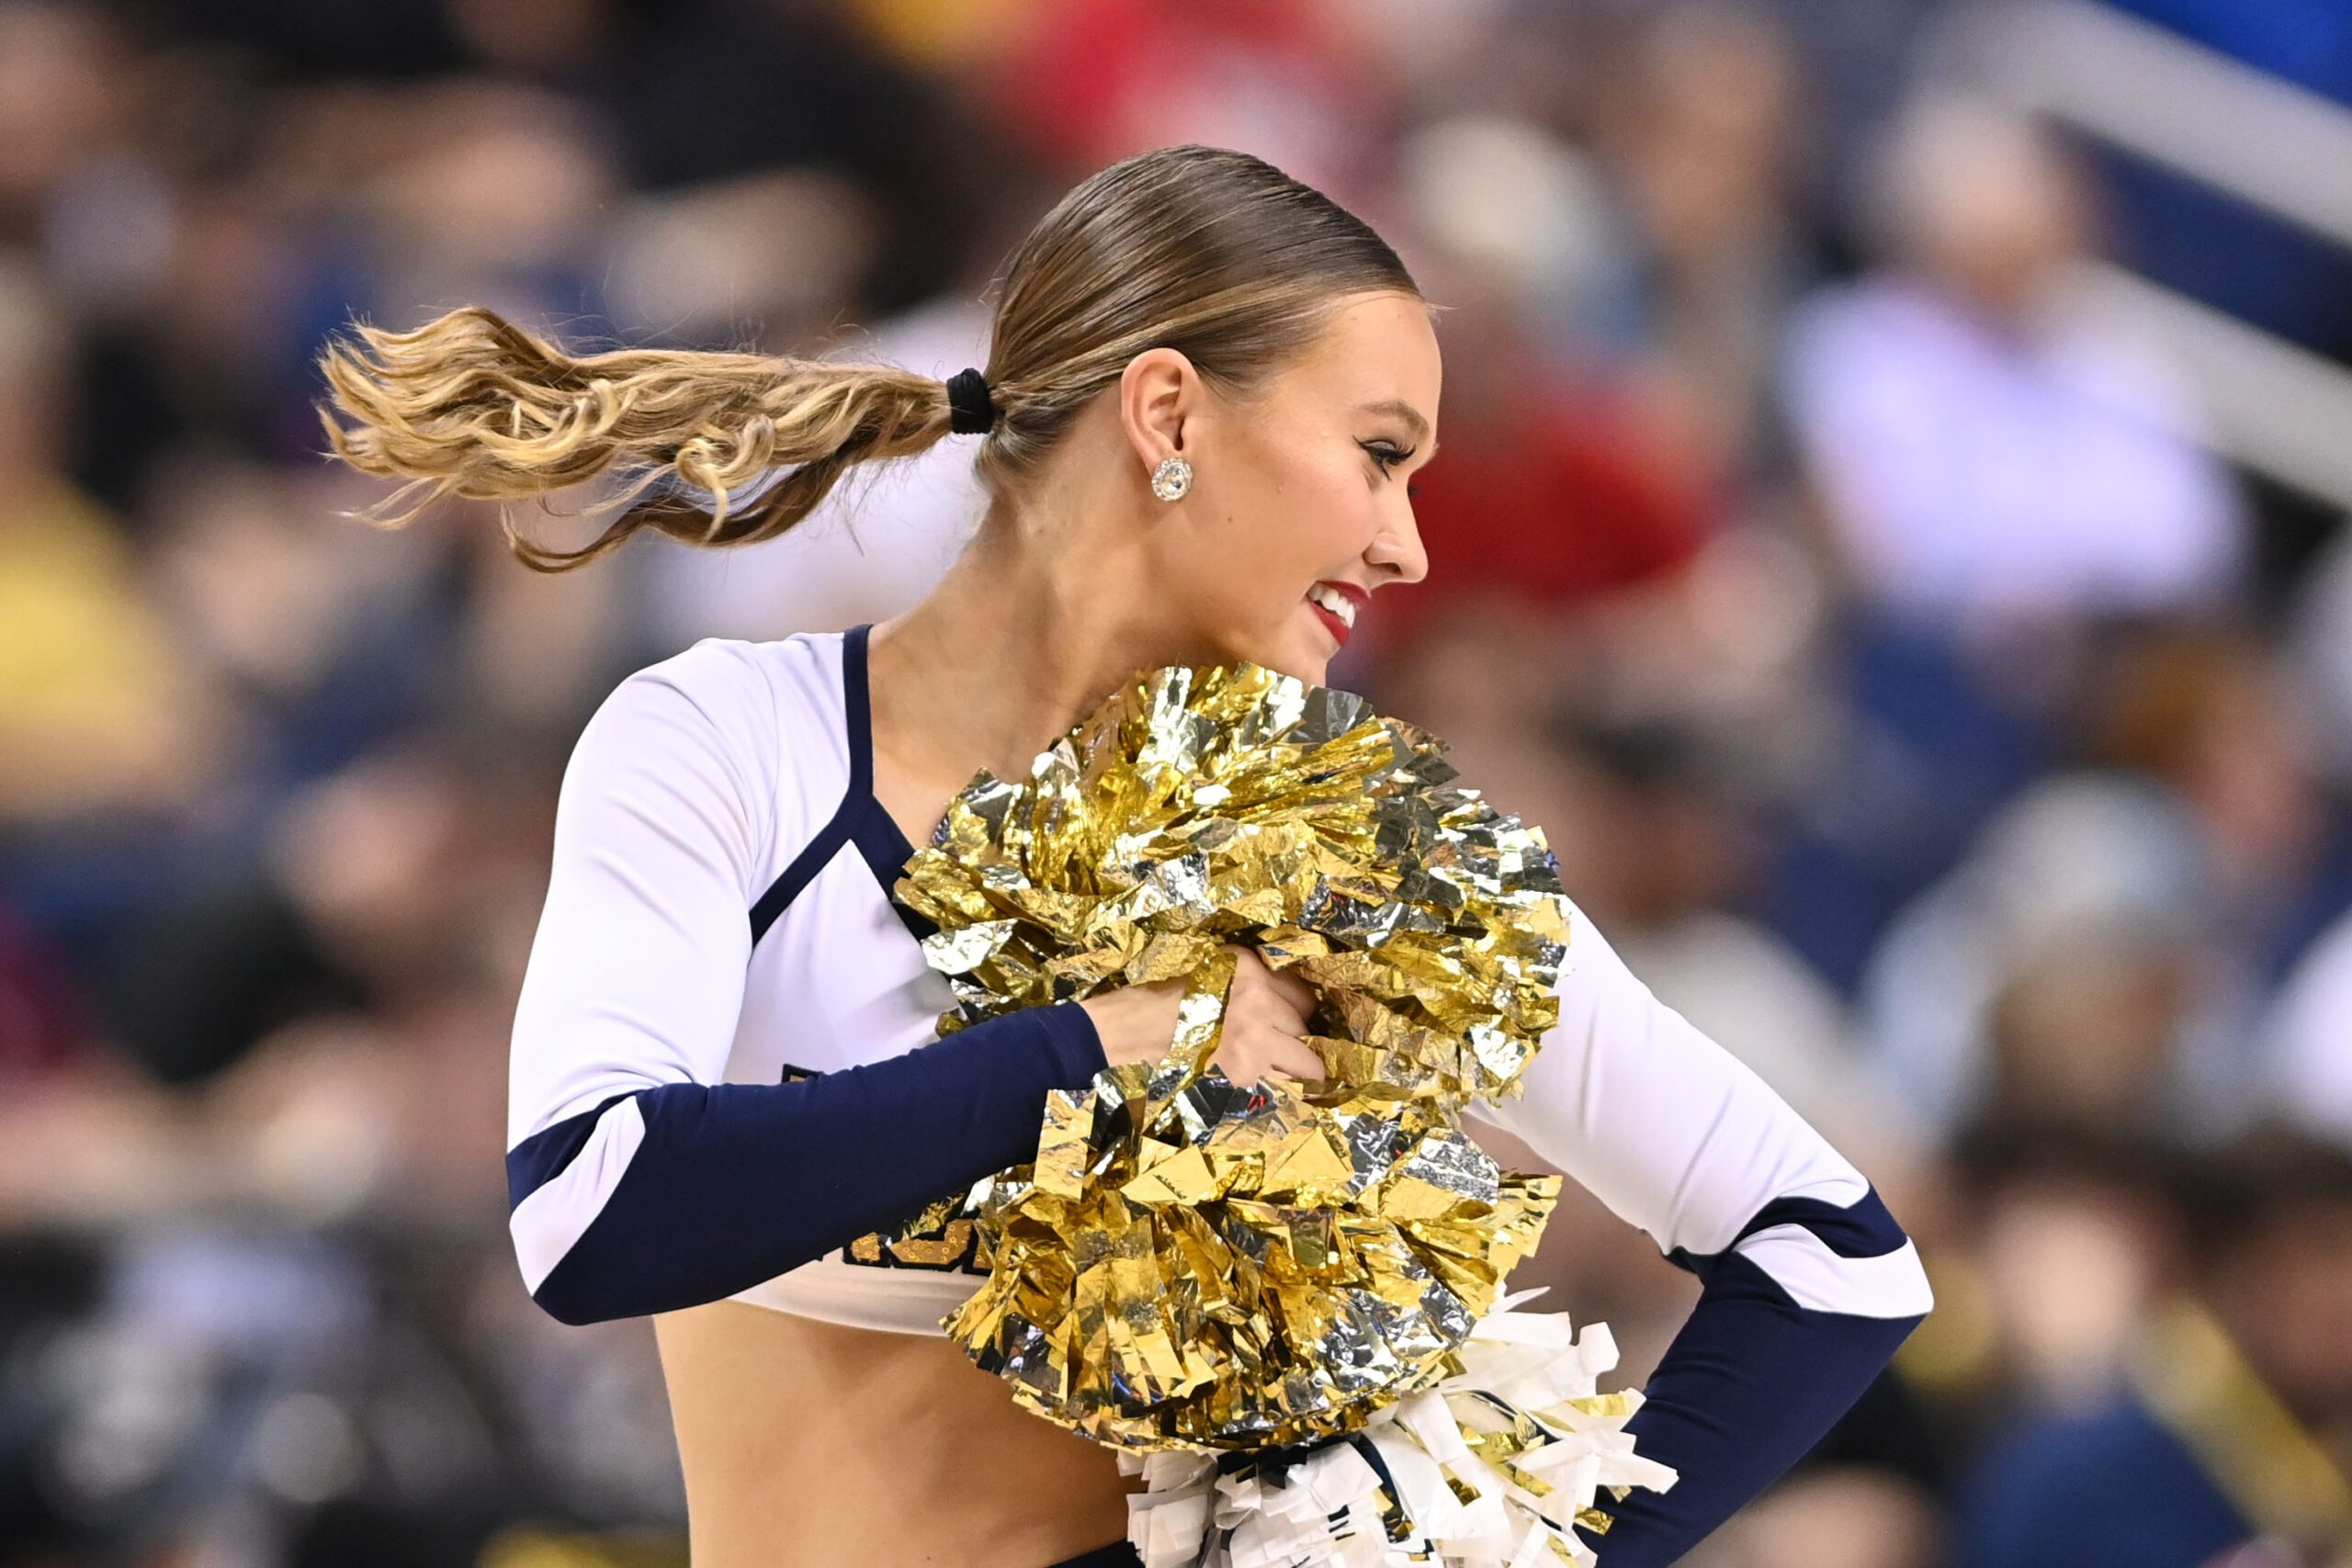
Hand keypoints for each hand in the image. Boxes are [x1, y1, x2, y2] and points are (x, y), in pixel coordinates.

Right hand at [1078, 945, 1323, 1085]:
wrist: (1126, 1031)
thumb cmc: (1159, 999)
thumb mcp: (1208, 967)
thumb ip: (1248, 975)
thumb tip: (1284, 994)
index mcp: (1247, 968)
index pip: (1302, 991)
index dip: (1298, 1007)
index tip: (1292, 1018)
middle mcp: (1257, 999)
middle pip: (1306, 1023)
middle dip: (1298, 1034)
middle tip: (1280, 1043)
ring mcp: (1254, 1040)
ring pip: (1306, 1059)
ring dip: (1296, 1065)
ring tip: (1281, 1068)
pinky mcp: (1244, 1075)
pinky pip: (1280, 1084)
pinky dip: (1275, 1085)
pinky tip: (1256, 1081)